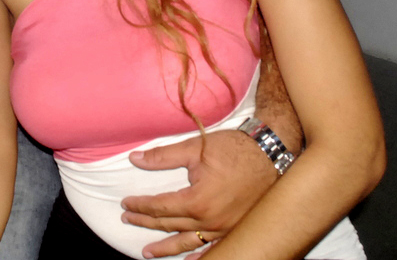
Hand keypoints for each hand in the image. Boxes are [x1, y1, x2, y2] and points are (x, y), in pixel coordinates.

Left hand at [121, 130, 276, 257]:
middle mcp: (210, 221)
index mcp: (197, 202)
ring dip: (166, 248)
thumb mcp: (195, 148)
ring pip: (188, 242)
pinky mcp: (236, 229)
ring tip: (147, 252)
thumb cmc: (234, 149)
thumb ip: (162, 156)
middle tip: (128, 219)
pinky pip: (214, 248)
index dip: (141, 205)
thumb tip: (135, 158)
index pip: (160, 207)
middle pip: (170, 225)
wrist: (270, 153)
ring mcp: (224, 229)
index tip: (126, 203)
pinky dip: (199, 256)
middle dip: (146, 223)